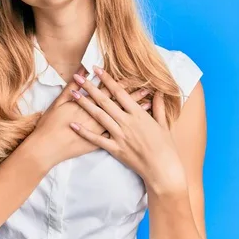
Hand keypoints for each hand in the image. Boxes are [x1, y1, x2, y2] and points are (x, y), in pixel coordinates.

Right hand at [30, 66, 149, 167]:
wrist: (47, 147)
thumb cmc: (50, 124)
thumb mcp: (59, 102)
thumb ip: (71, 87)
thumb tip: (80, 73)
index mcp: (87, 105)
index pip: (106, 91)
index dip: (120, 84)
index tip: (132, 77)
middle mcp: (96, 117)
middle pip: (117, 104)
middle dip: (132, 95)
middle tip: (146, 87)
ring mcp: (99, 131)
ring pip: (120, 119)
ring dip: (133, 110)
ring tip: (147, 102)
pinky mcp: (99, 144)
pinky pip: (119, 134)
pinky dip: (129, 127)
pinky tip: (137, 124)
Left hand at [69, 65, 187, 195]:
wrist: (163, 169)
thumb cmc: (165, 147)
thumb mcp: (164, 124)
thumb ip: (159, 106)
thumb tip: (159, 92)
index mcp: (138, 114)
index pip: (119, 92)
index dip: (107, 79)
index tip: (97, 69)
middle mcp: (127, 122)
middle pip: (105, 101)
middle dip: (90, 87)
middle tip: (78, 77)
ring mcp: (120, 135)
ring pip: (98, 116)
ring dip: (85, 104)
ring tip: (73, 93)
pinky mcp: (115, 148)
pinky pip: (96, 139)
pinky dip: (84, 132)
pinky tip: (73, 124)